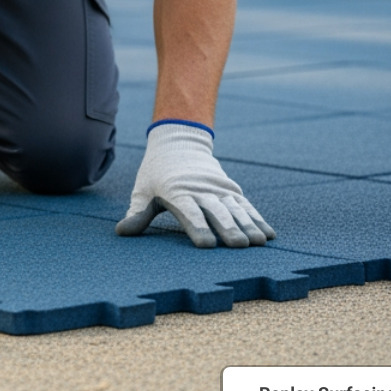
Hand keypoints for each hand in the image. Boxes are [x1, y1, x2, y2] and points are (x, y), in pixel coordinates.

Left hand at [115, 120, 274, 248]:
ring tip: (259, 243)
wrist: (178, 143)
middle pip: (216, 211)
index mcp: (177, 191)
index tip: (207, 245)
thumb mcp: (143, 190)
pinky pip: (246, 205)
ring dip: (248, 225)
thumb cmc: (156, 173)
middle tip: (239, 246)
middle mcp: (201, 190)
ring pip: (235, 208)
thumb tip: (122, 232)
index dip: (198, 227)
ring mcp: (218, 189)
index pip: (189, 211)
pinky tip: (268, 234)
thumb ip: (137, 212)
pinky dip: (257, 218)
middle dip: (228, 228)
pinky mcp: (230, 189)